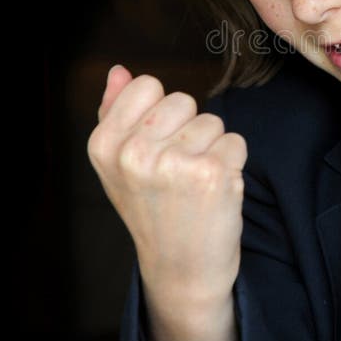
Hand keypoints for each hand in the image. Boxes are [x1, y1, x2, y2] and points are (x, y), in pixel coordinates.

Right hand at [87, 65, 246, 318]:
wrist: (182, 270)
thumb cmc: (153, 211)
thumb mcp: (120, 165)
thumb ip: (115, 113)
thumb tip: (119, 70)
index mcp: (105, 146)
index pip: (147, 85)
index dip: (160, 114)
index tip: (155, 149)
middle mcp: (133, 153)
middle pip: (183, 100)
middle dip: (188, 130)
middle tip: (177, 173)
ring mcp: (173, 164)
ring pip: (212, 121)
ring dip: (212, 149)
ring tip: (195, 185)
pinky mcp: (212, 174)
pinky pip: (236, 141)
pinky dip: (232, 163)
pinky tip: (215, 192)